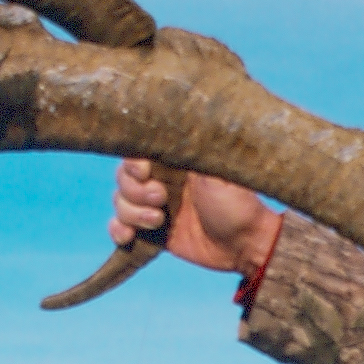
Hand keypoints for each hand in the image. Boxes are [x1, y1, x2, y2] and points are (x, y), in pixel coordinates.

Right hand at [110, 159, 282, 274]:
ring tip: (159, 221)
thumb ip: (196, 150)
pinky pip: (119, 227)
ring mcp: (153, 206)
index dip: (133, 164)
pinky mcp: (151, 232)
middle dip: (136, 191)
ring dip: (132, 213)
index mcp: (174, 162)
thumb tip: (179, 117)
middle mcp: (161, 180)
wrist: (244, 245)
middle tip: (162, 199)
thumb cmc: (238, 204)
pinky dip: (118, 231)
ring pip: (120, 202)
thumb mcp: (219, 173)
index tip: (146, 172)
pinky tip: (129, 236)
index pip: (137, 153)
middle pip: (123, 178)